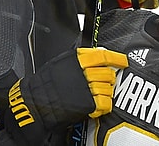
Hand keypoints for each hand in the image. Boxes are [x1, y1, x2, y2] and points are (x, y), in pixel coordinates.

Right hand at [0, 47, 127, 144]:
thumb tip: (97, 53)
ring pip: (108, 88)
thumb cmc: (44, 84)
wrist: (35, 103)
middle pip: (108, 73)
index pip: (103, 56)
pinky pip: (105, 102)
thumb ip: (79, 58)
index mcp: (77, 59)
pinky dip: (105, 105)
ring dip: (106, 92)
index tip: (123, 61)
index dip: (117, 58)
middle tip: (106, 83)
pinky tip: (98, 105)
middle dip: (109, 79)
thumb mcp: (60, 62)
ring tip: (99, 95)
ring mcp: (87, 87)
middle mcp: (84, 71)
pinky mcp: (88, 103)